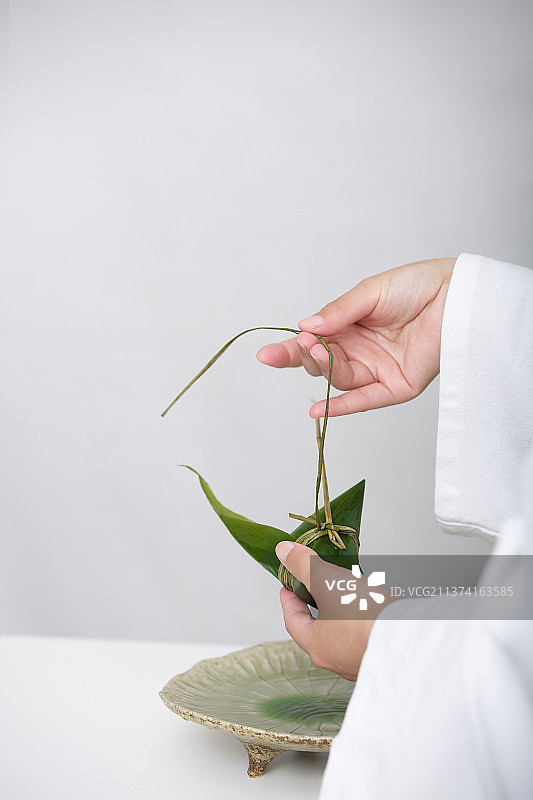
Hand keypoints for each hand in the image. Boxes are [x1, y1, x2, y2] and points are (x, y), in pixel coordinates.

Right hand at [257, 258, 455, 417]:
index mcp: (350, 327)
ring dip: (323, 369)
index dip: (290, 349)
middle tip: (299, 346)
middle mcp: (360, 351)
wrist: (457, 295)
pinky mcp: (397, 387)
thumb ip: (338, 312)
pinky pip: (366, 400)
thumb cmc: (417, 286)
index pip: (313, 342)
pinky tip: (318, 410)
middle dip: (303, 358)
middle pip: (321, 364)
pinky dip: (343, 408)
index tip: (267, 354)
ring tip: (315, 352)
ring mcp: (377, 370)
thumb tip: (304, 328)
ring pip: (339, 379)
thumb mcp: (370, 292)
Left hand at [275, 541, 396, 680]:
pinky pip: (365, 636)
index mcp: (318, 647)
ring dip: (341, 612)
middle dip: (316, 605)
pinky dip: (362, 620)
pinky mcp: (382, 657)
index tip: (288, 586)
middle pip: (317, 629)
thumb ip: (305, 566)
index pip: (293, 621)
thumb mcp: (329, 582)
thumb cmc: (366, 616)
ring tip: (346, 591)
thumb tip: (284, 552)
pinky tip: (371, 605)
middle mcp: (337, 661)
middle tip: (315, 587)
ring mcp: (361, 662)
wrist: (412, 637)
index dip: (288, 600)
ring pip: (343, 634)